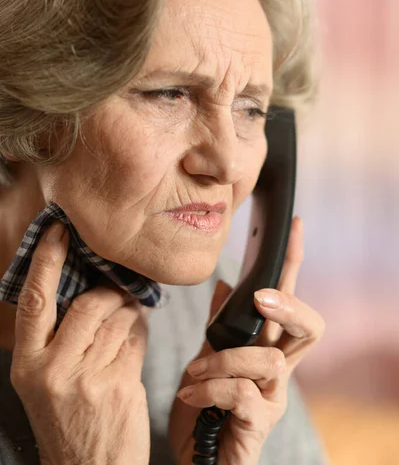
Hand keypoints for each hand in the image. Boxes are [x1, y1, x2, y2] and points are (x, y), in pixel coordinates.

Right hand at [10, 221, 149, 464]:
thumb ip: (59, 336)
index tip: (59, 232)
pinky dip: (139, 332)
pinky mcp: (120, 386)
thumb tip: (87, 285)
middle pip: (89, 303)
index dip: (46, 261)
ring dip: (128, 311)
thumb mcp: (45, 381)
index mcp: (29, 364)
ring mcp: (88, 379)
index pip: (35, 301)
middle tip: (118, 292)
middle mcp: (54, 370)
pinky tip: (133, 341)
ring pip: (118, 318)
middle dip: (109, 292)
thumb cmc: (69, 420)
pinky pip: (136, 338)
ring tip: (126, 321)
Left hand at [168, 216, 324, 464]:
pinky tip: (188, 394)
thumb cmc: (203, 409)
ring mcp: (273, 399)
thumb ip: (219, 326)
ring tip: (193, 373)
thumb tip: (223, 282)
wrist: (195, 460)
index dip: (293, 262)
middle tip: (260, 299)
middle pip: (310, 327)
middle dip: (288, 305)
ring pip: (269, 359)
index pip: (287, 298)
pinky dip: (210, 387)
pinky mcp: (259, 425)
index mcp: (265, 348)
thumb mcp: (205, 360)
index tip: (294, 225)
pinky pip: (241, 392)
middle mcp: (278, 371)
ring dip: (224, 359)